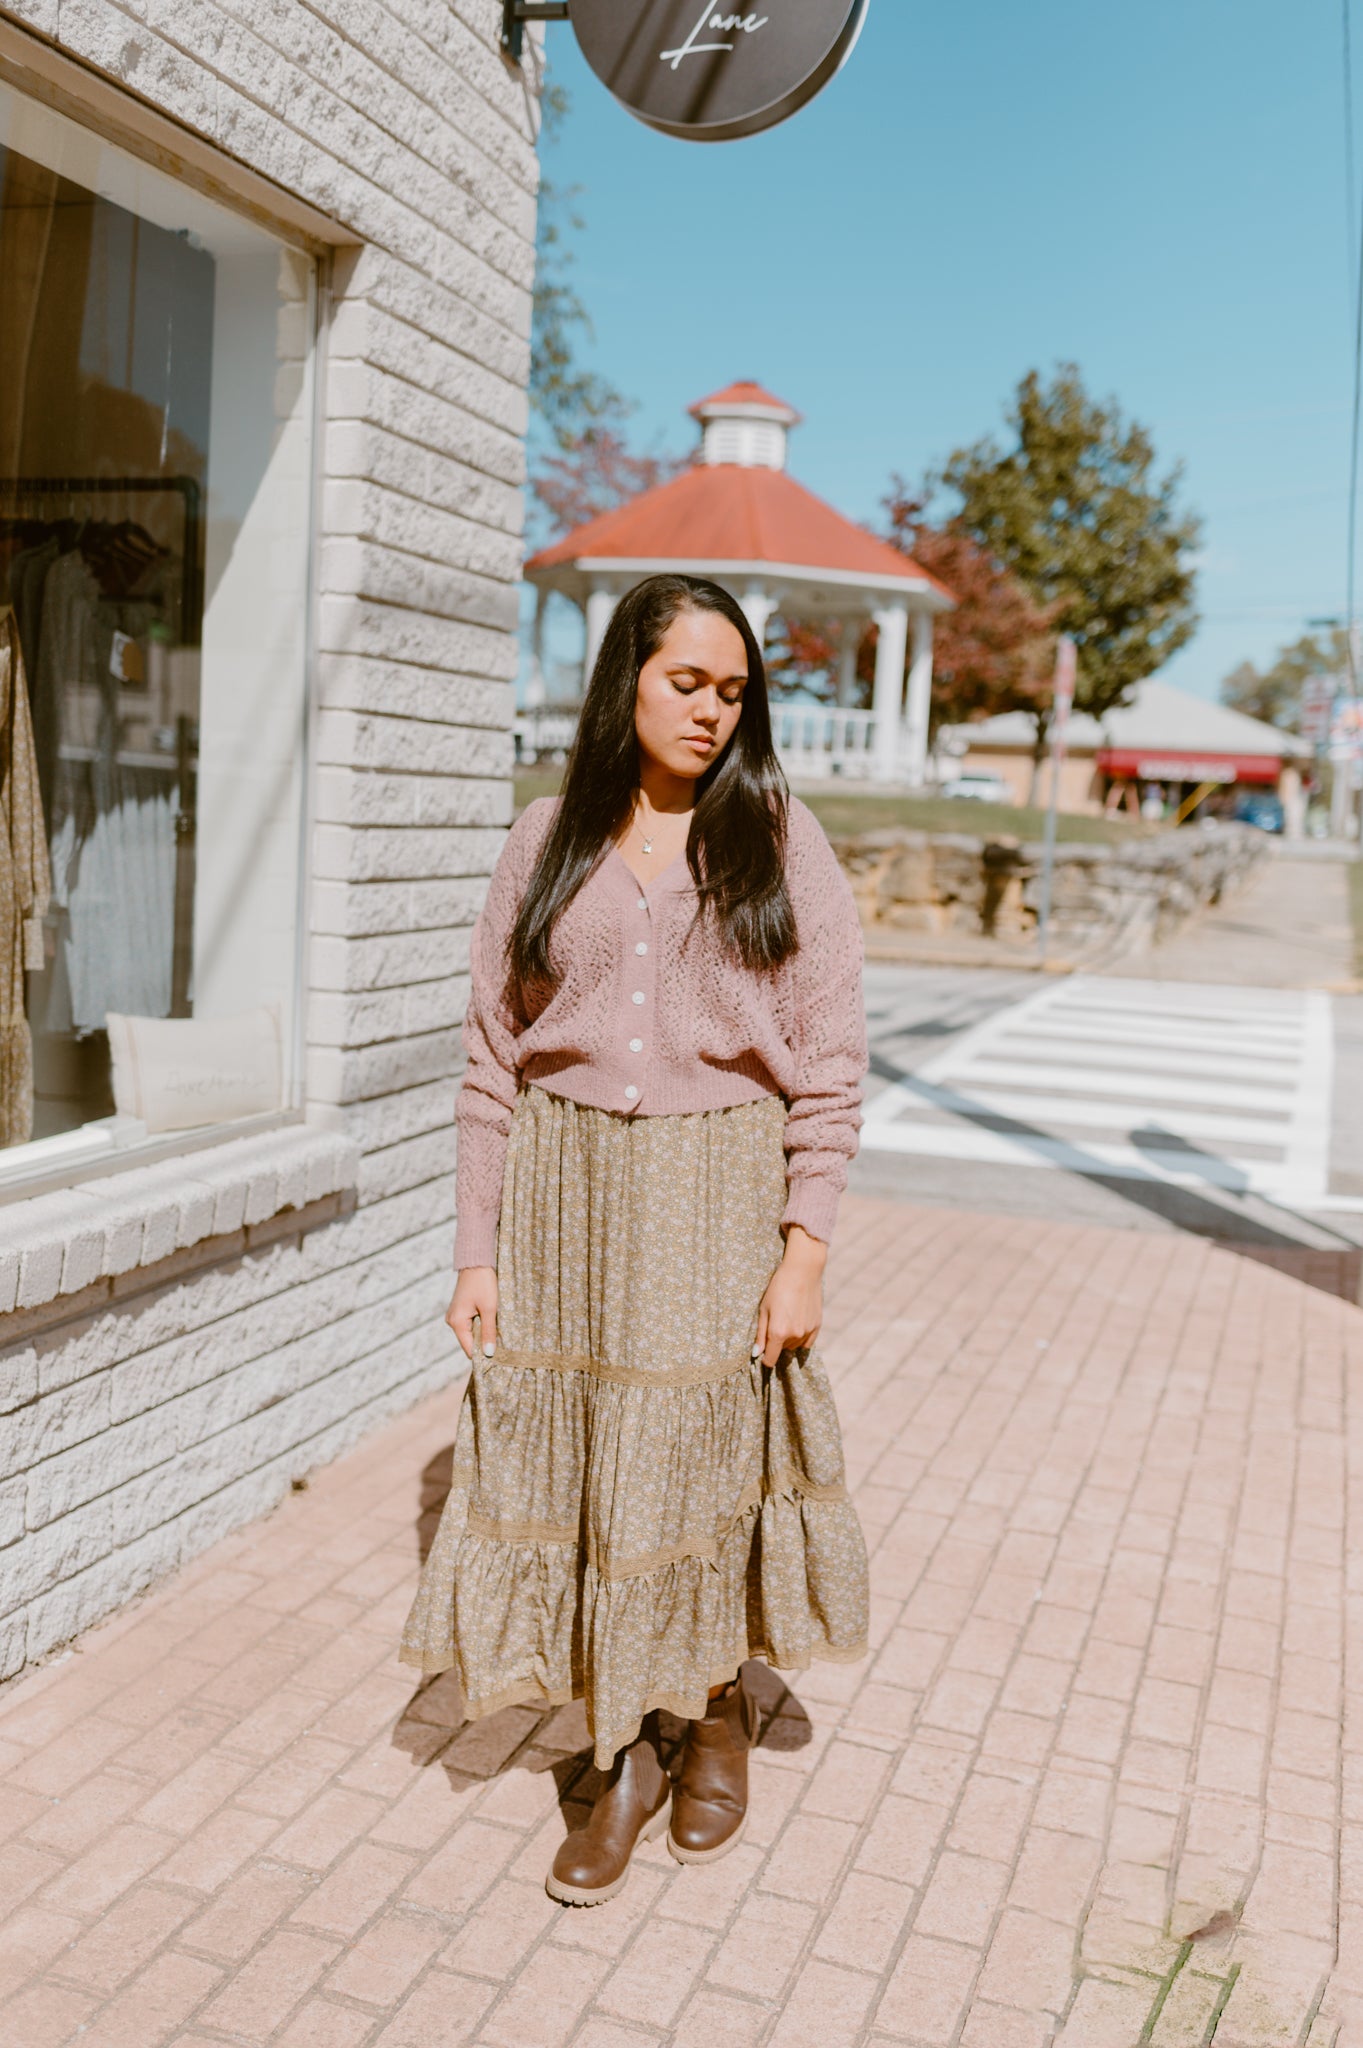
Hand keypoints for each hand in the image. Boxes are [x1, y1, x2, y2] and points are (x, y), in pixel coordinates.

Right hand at [446, 1267, 497, 1360]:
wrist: (476, 1263)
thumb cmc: (483, 1284)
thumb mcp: (489, 1308)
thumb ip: (488, 1331)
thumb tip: (489, 1353)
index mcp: (456, 1322)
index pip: (469, 1349)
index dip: (483, 1354)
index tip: (498, 1356)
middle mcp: (452, 1321)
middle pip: (469, 1342)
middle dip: (484, 1343)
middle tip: (501, 1341)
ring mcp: (454, 1315)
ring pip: (471, 1333)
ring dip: (483, 1332)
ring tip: (496, 1327)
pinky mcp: (459, 1311)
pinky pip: (470, 1324)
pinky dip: (480, 1325)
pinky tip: (490, 1320)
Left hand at [753, 1226, 826, 1367]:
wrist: (802, 1272)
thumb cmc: (778, 1288)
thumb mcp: (764, 1309)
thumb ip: (760, 1334)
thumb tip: (757, 1353)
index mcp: (778, 1332)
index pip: (771, 1359)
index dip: (765, 1358)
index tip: (762, 1352)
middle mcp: (794, 1335)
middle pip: (782, 1351)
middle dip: (777, 1342)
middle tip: (775, 1322)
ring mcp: (807, 1331)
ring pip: (795, 1346)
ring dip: (789, 1339)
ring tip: (787, 1318)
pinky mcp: (817, 1326)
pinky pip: (807, 1342)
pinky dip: (801, 1337)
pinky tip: (797, 1322)